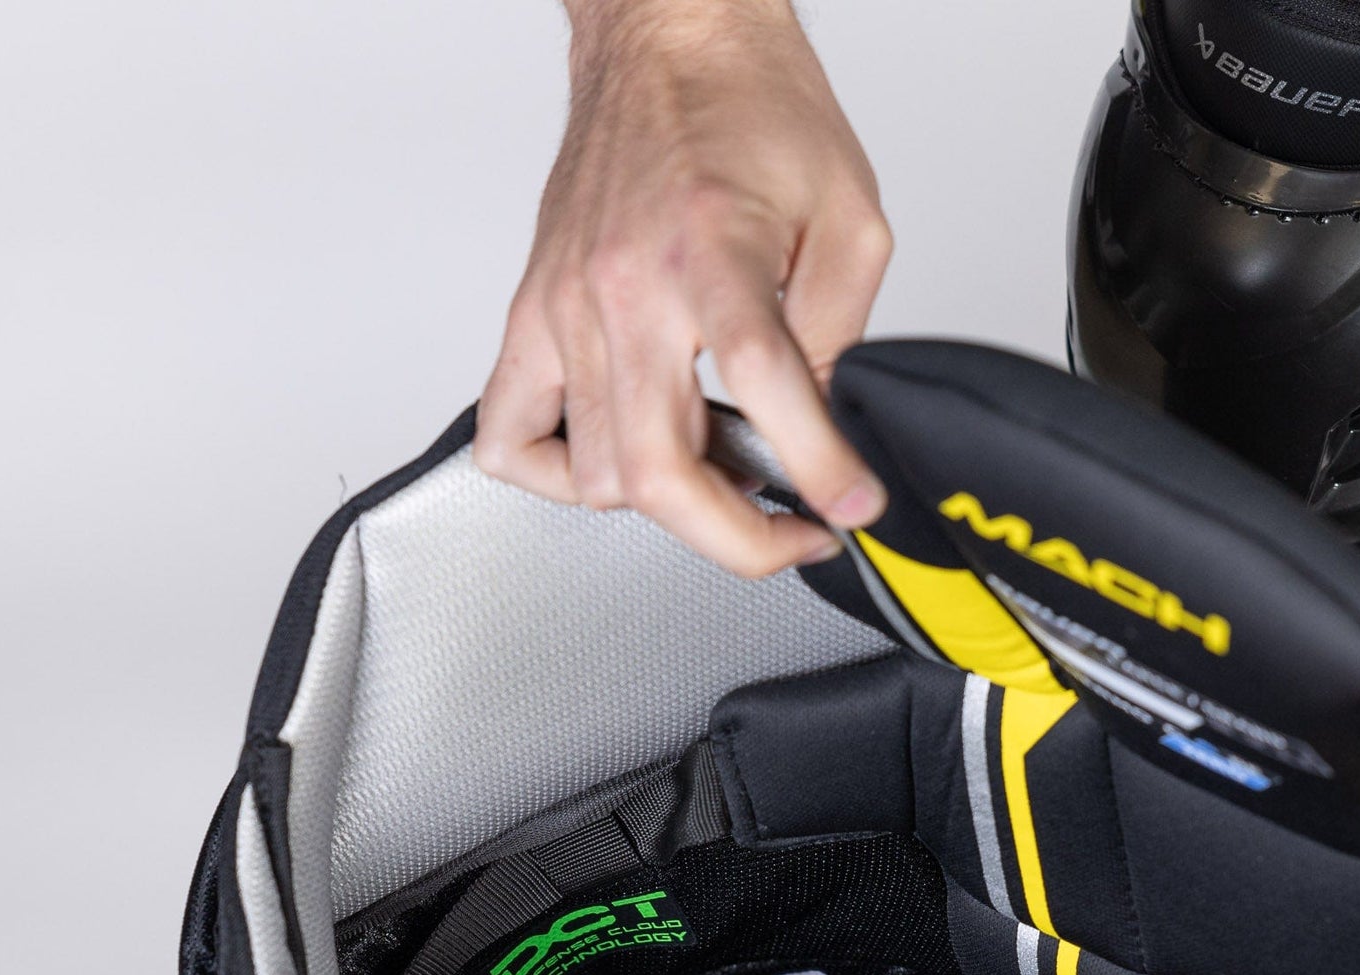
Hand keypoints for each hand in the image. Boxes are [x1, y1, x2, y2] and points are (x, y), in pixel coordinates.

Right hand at [474, 0, 891, 575]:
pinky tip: (618, 462)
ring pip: (597, 476)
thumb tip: (821, 431)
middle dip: (735, 538)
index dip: (817, 468)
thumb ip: (838, 333)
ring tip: (720, 476)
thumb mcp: (848, 216)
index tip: (849, 510)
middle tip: (787, 535)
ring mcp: (564, 308)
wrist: (668, 36)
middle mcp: (624, 287)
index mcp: (711, 249)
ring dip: (669, 506)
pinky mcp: (531, 316)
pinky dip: (562, 480)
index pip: (763, 386)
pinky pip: (511, 440)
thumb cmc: (751, 108)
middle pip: (658, 470)